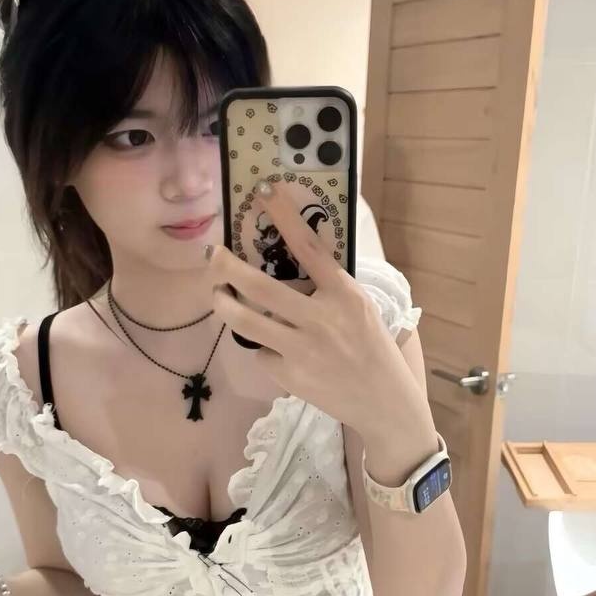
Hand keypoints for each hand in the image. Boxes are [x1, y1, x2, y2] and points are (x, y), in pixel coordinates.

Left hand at [204, 179, 424, 436]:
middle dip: (228, 267)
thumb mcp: (360, 308)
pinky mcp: (289, 376)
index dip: (285, 218)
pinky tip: (272, 346)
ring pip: (247, 322)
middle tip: (212, 254)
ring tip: (219, 294)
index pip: (310, 249)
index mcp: (344, 295)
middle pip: (261, 287)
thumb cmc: (371, 347)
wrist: (383, 402)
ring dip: (225, 304)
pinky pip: (261, 352)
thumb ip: (329, 286)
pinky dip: (262, 346)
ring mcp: (302, 349)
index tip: (264, 193)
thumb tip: (290, 257)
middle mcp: (322, 319)